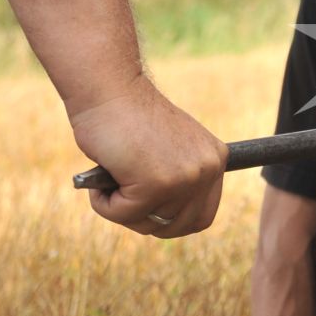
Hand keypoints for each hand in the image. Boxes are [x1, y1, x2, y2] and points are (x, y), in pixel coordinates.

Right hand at [69, 77, 226, 236]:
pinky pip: (123, 214)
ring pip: (149, 223)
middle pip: (178, 226)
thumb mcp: (167, 149)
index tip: (148, 211)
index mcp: (214, 160)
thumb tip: (166, 217)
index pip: (202, 215)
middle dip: (145, 220)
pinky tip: (100, 179)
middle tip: (121, 199)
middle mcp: (207, 170)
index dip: (171, 220)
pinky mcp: (156, 184)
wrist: (108, 89)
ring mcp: (184, 178)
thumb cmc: (127, 116)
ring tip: (110, 182)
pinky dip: (103, 204)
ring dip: (121, 210)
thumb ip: (174, 177)